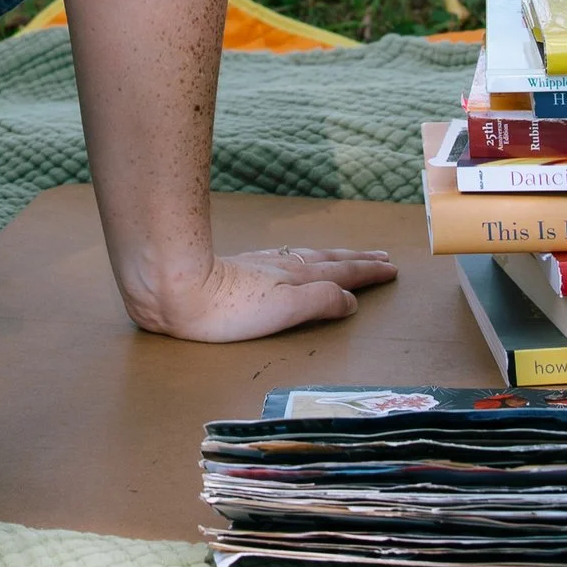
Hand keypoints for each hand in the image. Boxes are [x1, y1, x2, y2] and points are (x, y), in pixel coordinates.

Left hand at [119, 242, 398, 342]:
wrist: (175, 289)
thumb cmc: (227, 308)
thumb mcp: (283, 310)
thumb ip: (320, 301)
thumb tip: (351, 300)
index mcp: (298, 278)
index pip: (342, 274)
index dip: (368, 273)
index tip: (391, 269)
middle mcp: (283, 267)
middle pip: (329, 261)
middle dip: (357, 261)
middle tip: (383, 258)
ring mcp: (263, 265)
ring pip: (310, 257)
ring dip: (335, 258)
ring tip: (351, 257)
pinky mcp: (242, 268)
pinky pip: (289, 257)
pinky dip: (307, 258)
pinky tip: (297, 260)